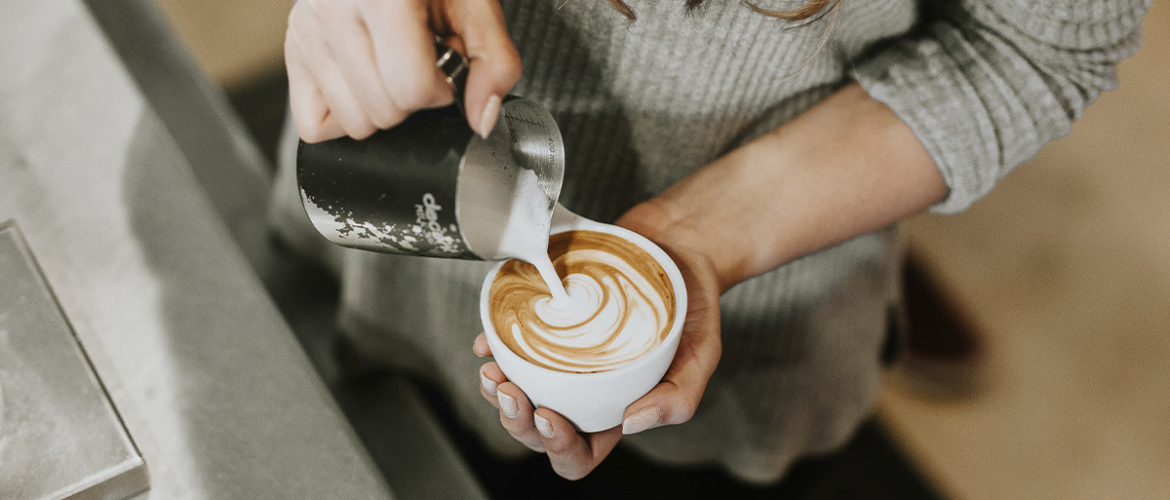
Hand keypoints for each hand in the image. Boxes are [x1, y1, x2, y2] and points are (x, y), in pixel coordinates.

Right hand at [285, 0, 521, 141]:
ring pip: (352, 122)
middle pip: (383, 112)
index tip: (445, 66)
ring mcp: (307, 28)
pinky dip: (344, 113)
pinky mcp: (293, 45)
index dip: (442, 90)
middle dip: (414, 99)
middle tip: (420, 60)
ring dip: (383, 106)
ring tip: (393, 64)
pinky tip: (365, 81)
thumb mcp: (473, 2)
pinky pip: (313, 124)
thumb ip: (493, 60)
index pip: (411, 88)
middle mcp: (334, 8)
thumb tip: (482, 116)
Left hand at [472, 205, 724, 479]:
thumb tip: (632, 423)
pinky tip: (488, 341)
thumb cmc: (693, 305)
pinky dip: (493, 348)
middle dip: (516, 420)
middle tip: (510, 391)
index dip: (558, 447)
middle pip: (537, 430)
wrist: (680, 246)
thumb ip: (679, 396)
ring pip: (517, 392)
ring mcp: (561, 360)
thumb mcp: (703, 353)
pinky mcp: (548, 325)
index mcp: (615, 410)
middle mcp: (583, 391)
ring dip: (496, 392)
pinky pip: (510, 346)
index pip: (579, 453)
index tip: (549, 415)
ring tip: (492, 371)